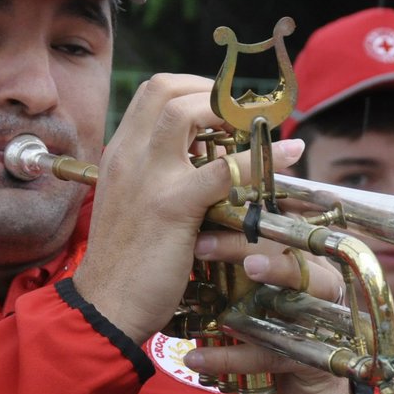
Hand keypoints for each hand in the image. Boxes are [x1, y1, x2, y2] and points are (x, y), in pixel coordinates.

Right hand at [71, 74, 303, 344]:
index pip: (152, 93)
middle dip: (209, 89)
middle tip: (240, 110)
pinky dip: (261, 156)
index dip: (192, 88)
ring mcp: (149, 178)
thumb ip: (153, 178)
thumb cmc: (122, 262)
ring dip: (226, 109)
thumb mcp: (129, 205)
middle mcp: (129, 156)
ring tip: (256, 122)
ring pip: (186, 111)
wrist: (104, 305)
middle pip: (166, 88)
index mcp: (119, 154)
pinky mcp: (173, 206)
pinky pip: (223, 169)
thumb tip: (200, 163)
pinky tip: (288, 152)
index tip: (220, 105)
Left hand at [183, 228, 355, 393]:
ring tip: (215, 308)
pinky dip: (229, 358)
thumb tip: (193, 227)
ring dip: (248, 306)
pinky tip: (196, 357)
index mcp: (309, 258)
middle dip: (245, 249)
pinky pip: (268, 354)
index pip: (282, 229)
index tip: (208, 210)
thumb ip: (239, 260)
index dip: (249, 219)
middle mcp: (321, 283)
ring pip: (289, 305)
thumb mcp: (258, 289)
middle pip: (290, 257)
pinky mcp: (312, 358)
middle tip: (203, 246)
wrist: (305, 386)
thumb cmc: (276, 324)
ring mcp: (322, 320)